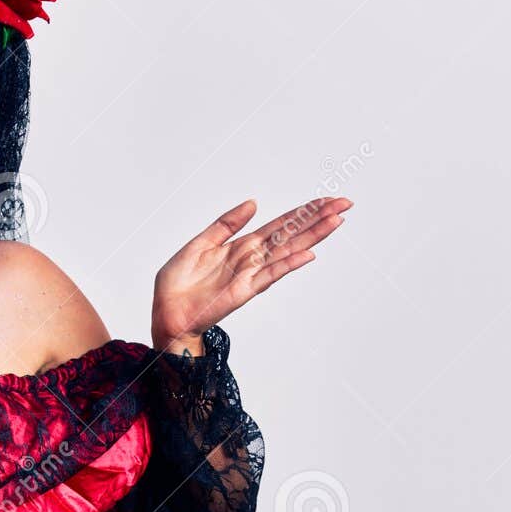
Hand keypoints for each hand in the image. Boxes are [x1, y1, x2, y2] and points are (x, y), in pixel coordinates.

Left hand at [150, 196, 352, 351]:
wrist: (166, 312)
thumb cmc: (179, 282)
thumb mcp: (200, 243)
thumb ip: (226, 224)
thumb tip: (254, 202)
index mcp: (242, 245)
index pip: (280, 224)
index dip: (304, 211)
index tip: (327, 199)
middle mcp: (252, 258)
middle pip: (292, 234)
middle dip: (318, 219)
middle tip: (345, 203)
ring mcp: (251, 274)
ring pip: (288, 250)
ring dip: (312, 236)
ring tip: (336, 220)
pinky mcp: (244, 290)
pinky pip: (270, 274)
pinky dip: (289, 264)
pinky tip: (308, 253)